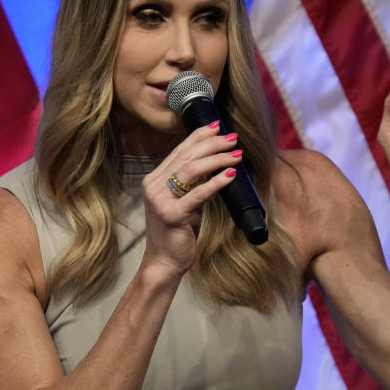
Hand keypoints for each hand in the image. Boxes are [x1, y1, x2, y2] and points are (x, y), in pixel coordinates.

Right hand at [140, 124, 240, 277]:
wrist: (165, 262)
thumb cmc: (178, 233)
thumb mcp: (185, 202)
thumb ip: (193, 183)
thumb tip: (216, 161)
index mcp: (154, 180)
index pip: (179, 151)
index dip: (199, 136)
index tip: (218, 127)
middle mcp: (153, 186)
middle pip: (186, 156)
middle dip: (212, 144)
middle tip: (233, 138)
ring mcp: (160, 200)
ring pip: (190, 170)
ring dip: (217, 159)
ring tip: (236, 154)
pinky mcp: (171, 215)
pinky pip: (197, 194)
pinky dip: (216, 182)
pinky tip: (230, 175)